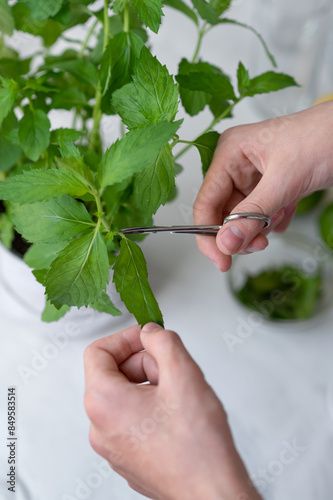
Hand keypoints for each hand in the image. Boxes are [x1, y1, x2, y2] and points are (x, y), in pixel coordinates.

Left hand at [84, 323, 260, 499]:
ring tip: (179, 397)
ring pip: (125, 396)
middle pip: (113, 373)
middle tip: (173, 370)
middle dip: (144, 363)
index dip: (126, 338)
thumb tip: (150, 332)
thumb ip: (163, 342)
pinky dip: (151, 407)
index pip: (97, 352)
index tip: (149, 338)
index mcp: (104, 403)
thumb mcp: (184, 374)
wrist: (212, 495)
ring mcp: (112, 446)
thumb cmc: (198, 447)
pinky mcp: (128, 457)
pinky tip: (178, 416)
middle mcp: (100, 427)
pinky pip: (132, 419)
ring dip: (151, 385)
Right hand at [194, 101, 332, 270]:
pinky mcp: (270, 185)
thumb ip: (253, 214)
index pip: (206, 201)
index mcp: (230, 152)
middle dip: (240, 232)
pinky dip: (272, 221)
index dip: (209, 234)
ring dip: (258, 228)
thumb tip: (226, 242)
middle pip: (222, 212)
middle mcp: (237, 164)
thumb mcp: (285, 180)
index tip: (222, 259)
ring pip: (242, 217)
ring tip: (276, 222)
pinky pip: (260, 214)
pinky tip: (286, 212)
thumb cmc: (324, 137)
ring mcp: (254, 175)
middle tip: (258, 244)